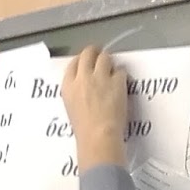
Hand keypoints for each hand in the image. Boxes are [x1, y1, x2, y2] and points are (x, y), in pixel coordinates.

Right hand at [61, 46, 128, 168]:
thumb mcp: (71, 108)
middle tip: (101, 58)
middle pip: (88, 53)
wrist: (98, 136)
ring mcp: (100, 77)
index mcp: (68, 86)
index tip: (86, 63)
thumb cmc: (84, 129)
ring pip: (105, 57)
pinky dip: (121, 75)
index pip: (73, 63)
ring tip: (112, 71)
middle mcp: (83, 77)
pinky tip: (122, 84)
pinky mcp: (117, 80)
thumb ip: (76, 92)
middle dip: (95, 53)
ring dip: (109, 62)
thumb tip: (84, 87)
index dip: (82, 61)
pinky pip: (121, 70)